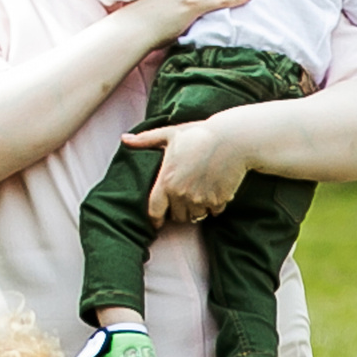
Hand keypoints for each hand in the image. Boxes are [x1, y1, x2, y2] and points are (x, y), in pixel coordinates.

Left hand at [122, 107, 258, 223]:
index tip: (158, 222)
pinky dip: (213, 207)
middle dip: (179, 210)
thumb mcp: (169, 134)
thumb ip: (146, 140)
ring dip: (196, 211)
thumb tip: (124, 138)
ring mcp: (201, 199)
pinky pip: (213, 212)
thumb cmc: (198, 134)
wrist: (232, 139)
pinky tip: (214, 193)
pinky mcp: (219, 200)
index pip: (155, 210)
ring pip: (195, 217)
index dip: (155, 219)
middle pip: (177, 216)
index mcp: (166, 181)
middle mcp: (182, 194)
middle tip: (183, 200)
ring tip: (199, 196)